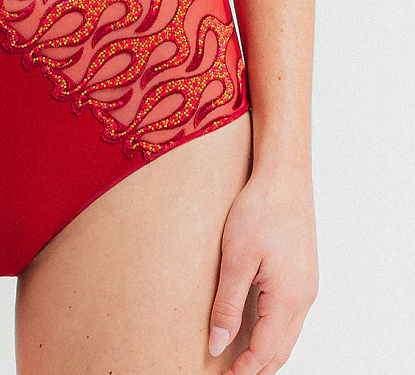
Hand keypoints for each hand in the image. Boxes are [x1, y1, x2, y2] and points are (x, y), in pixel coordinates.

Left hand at [209, 171, 318, 374]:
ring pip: (289, 332)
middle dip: (258, 367)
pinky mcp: (303, 271)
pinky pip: (291, 313)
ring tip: (242, 356)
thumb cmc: (260, 212)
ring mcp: (307, 283)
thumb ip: (228, 306)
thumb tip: (218, 344)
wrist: (283, 178)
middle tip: (232, 373)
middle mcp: (304, 295)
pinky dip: (275, 330)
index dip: (244, 370)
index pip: (266, 351)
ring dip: (268, 350)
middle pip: (282, 348)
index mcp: (288, 297)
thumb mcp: (236, 260)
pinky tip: (258, 324)